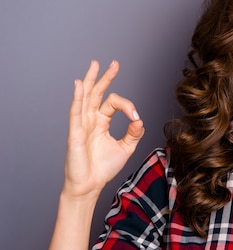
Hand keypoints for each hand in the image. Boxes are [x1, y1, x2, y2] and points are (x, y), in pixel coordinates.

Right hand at [63, 60, 144, 198]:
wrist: (90, 186)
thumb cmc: (103, 168)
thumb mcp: (126, 148)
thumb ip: (134, 134)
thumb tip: (140, 120)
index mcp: (101, 122)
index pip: (113, 103)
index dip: (128, 107)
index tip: (136, 118)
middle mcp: (90, 120)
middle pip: (97, 93)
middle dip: (105, 77)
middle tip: (113, 63)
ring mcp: (81, 124)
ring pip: (85, 97)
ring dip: (90, 80)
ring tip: (95, 64)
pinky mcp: (74, 132)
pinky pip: (75, 112)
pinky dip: (77, 97)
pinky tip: (79, 85)